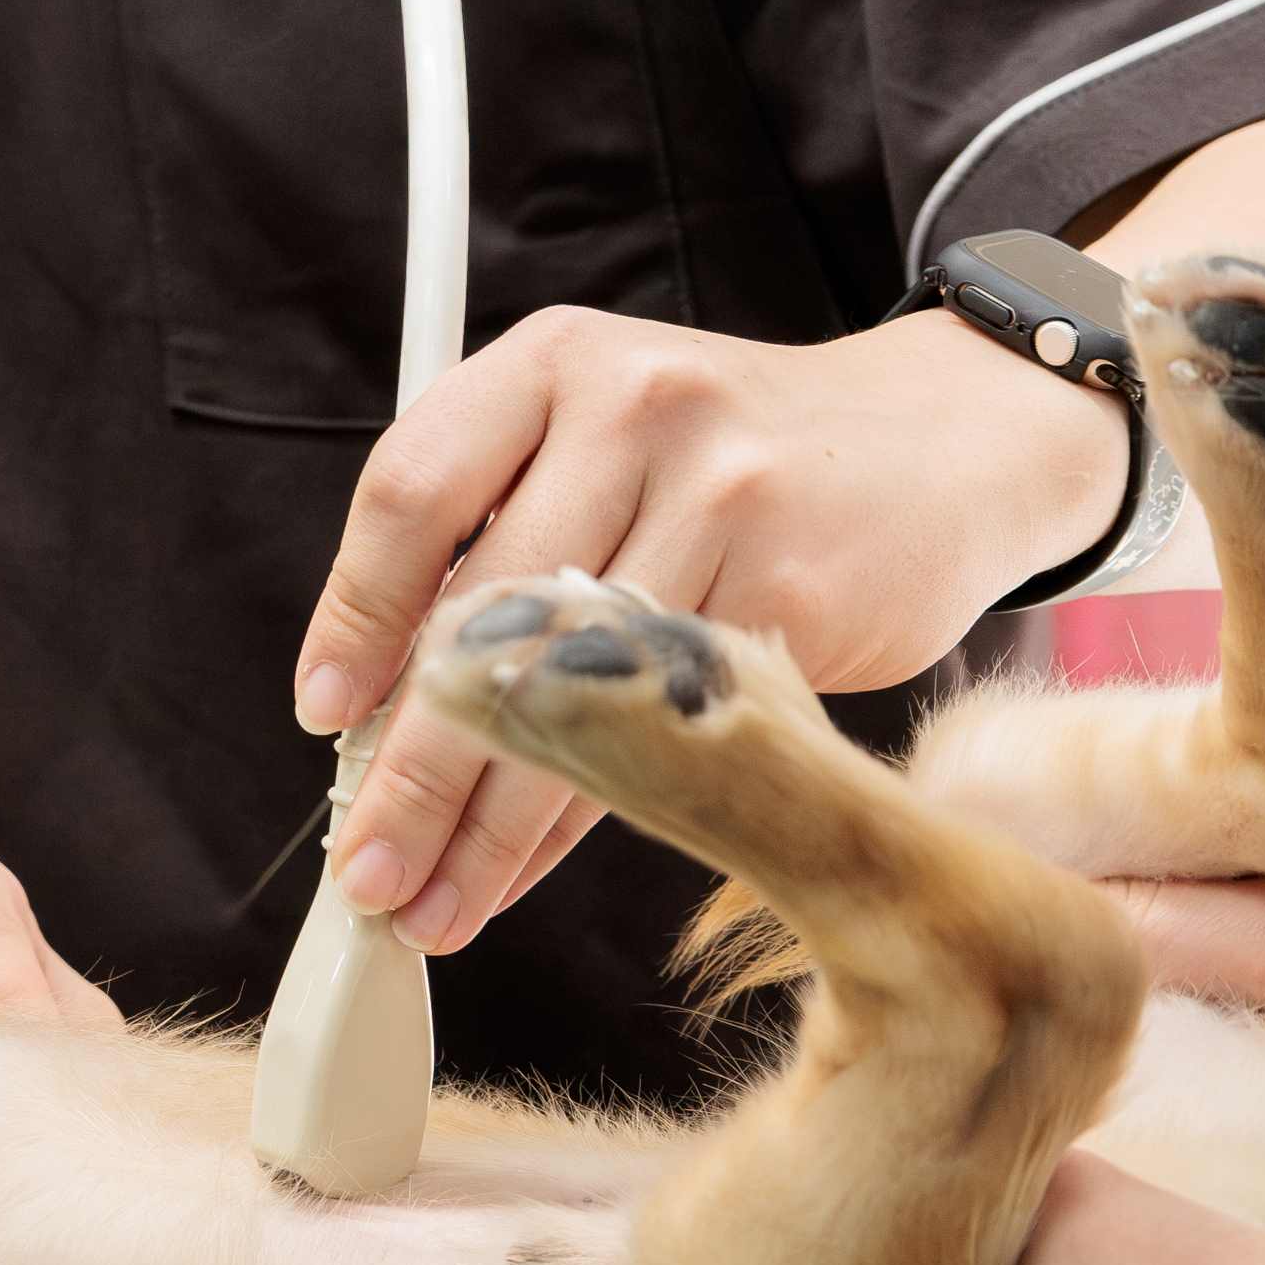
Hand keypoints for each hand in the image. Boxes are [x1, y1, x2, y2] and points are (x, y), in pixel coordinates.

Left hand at [293, 307, 1115, 953]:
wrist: (941, 440)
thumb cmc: (729, 453)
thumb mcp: (599, 430)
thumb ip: (491, 528)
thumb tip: (373, 705)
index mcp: (550, 363)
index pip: (411, 493)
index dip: (354, 617)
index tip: (323, 714)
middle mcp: (629, 414)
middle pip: (486, 616)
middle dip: (411, 765)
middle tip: (363, 863)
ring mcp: (721, 498)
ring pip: (576, 694)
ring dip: (489, 825)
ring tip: (430, 901)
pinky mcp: (795, 589)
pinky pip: (663, 732)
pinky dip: (589, 819)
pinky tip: (529, 872)